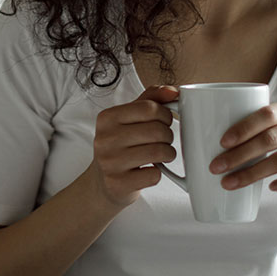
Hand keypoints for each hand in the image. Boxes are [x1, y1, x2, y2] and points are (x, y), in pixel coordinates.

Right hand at [86, 85, 178, 208]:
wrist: (103, 182)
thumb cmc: (121, 146)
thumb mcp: (129, 118)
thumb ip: (151, 99)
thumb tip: (173, 91)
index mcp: (107, 118)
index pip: (149, 108)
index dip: (165, 115)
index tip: (164, 122)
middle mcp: (105, 139)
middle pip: (157, 130)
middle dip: (168, 136)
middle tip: (164, 141)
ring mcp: (110, 162)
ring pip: (159, 152)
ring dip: (168, 154)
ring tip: (162, 155)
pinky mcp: (118, 184)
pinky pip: (154, 175)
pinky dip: (158, 173)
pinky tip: (150, 170)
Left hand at [208, 103, 276, 192]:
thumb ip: (268, 122)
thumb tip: (226, 136)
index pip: (265, 115)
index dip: (243, 128)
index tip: (222, 142)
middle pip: (268, 141)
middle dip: (239, 155)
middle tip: (216, 167)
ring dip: (253, 174)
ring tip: (230, 183)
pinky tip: (271, 189)